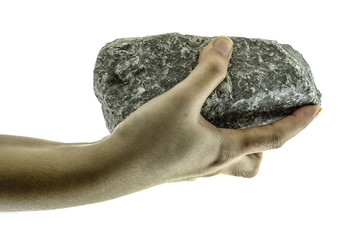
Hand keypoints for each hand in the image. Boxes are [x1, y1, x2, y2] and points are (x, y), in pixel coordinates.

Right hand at [109, 36, 321, 182]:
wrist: (111, 170)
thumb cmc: (148, 139)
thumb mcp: (181, 100)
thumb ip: (206, 73)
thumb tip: (224, 45)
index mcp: (224, 151)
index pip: (274, 138)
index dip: (298, 123)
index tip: (316, 109)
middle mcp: (214, 165)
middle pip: (254, 162)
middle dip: (267, 143)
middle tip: (264, 121)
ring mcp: (195, 170)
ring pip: (231, 164)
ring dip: (240, 145)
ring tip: (232, 123)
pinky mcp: (178, 168)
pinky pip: (207, 159)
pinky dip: (213, 143)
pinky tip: (196, 127)